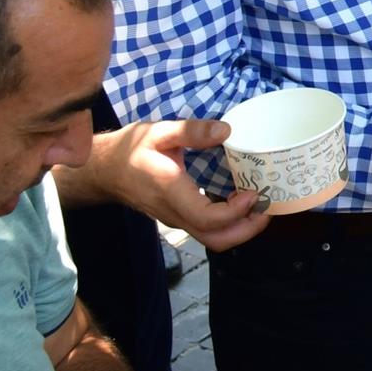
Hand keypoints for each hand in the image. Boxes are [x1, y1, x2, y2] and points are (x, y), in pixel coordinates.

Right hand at [82, 121, 270, 251]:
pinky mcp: (179, 217)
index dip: (236, 212)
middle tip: (268, 205)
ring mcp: (176, 219)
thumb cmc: (130, 150)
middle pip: (216, 240)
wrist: (103, 170)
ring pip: (213, 239)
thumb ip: (192, 130)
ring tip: (260, 203)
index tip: (254, 191)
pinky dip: (230, 223)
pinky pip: (207, 230)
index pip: (208, 218)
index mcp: (171, 193)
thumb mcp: (160, 131)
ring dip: (242, 228)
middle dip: (248, 229)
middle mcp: (175, 213)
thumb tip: (226, 130)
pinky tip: (242, 200)